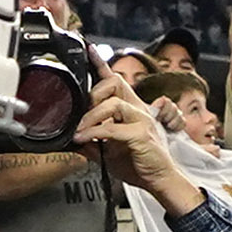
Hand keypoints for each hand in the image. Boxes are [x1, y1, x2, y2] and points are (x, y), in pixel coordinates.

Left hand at [75, 69, 188, 205]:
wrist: (159, 181)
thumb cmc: (138, 165)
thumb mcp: (108, 153)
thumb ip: (92, 142)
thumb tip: (71, 139)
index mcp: (131, 109)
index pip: (116, 80)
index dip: (101, 64)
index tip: (89, 50)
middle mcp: (138, 109)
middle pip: (114, 83)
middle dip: (93, 94)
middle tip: (80, 113)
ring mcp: (141, 120)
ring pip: (112, 103)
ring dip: (90, 117)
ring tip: (79, 131)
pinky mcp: (141, 134)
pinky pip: (111, 128)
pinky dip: (94, 133)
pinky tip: (83, 139)